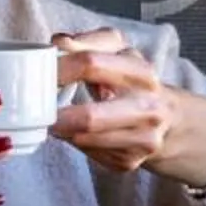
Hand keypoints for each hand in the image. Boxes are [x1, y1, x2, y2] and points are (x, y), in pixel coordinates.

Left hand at [50, 29, 205, 188]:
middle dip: (56, 115)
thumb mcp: (117, 52)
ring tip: (53, 119)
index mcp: (141, 72)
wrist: (170, 120)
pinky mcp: (131, 163)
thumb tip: (58, 42)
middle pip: (90, 117)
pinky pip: (89, 154)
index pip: (91, 63)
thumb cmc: (132, 81)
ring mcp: (143, 140)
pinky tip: (78, 133)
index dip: (58, 68)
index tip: (37, 73)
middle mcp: (149, 108)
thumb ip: (87, 42)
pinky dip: (76, 142)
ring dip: (62, 130)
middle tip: (36, 109)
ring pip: (85, 140)